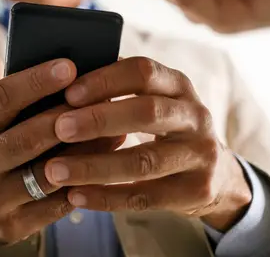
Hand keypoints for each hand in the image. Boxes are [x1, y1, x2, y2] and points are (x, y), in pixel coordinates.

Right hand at [0, 57, 123, 255]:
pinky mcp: (11, 226)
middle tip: (102, 97)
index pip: (0, 98)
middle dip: (67, 116)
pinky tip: (105, 165)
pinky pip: (55, 205)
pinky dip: (83, 184)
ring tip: (116, 129)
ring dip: (85, 151)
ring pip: (47, 173)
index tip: (69, 66)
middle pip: (27, 137)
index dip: (36, 81)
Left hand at [45, 57, 251, 231]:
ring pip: (143, 162)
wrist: (214, 173)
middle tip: (58, 128)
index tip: (68, 93)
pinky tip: (74, 196)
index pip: (143, 72)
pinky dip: (105, 197)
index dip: (105, 81)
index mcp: (178, 84)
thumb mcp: (151, 98)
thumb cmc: (161, 126)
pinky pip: (144, 198)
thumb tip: (58, 78)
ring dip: (94, 167)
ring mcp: (200, 155)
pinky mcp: (195, 191)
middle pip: (146, 113)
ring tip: (54, 171)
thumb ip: (117, 88)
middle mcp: (195, 116)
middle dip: (99, 120)